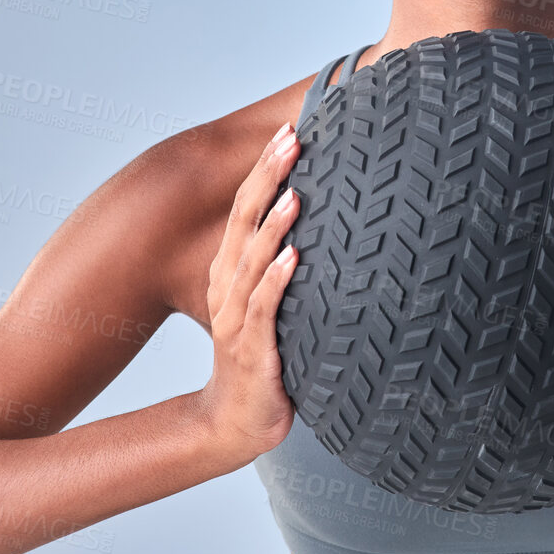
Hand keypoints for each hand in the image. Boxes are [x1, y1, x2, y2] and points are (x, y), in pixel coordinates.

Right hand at [198, 121, 301, 465]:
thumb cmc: (261, 359)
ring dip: (274, 225)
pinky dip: (278, 280)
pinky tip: (295, 257)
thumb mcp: (268, 308)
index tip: (289, 131)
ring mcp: (237, 320)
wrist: (236, 421)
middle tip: (291, 138)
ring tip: (297, 191)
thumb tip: (325, 229)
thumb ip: (283, 270)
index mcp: (230, 274)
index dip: (264, 170)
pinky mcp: (252, 350)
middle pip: (243, 222)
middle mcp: (228, 290)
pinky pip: (265, 309)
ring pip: (253, 261)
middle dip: (268, 178)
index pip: (245, 210)